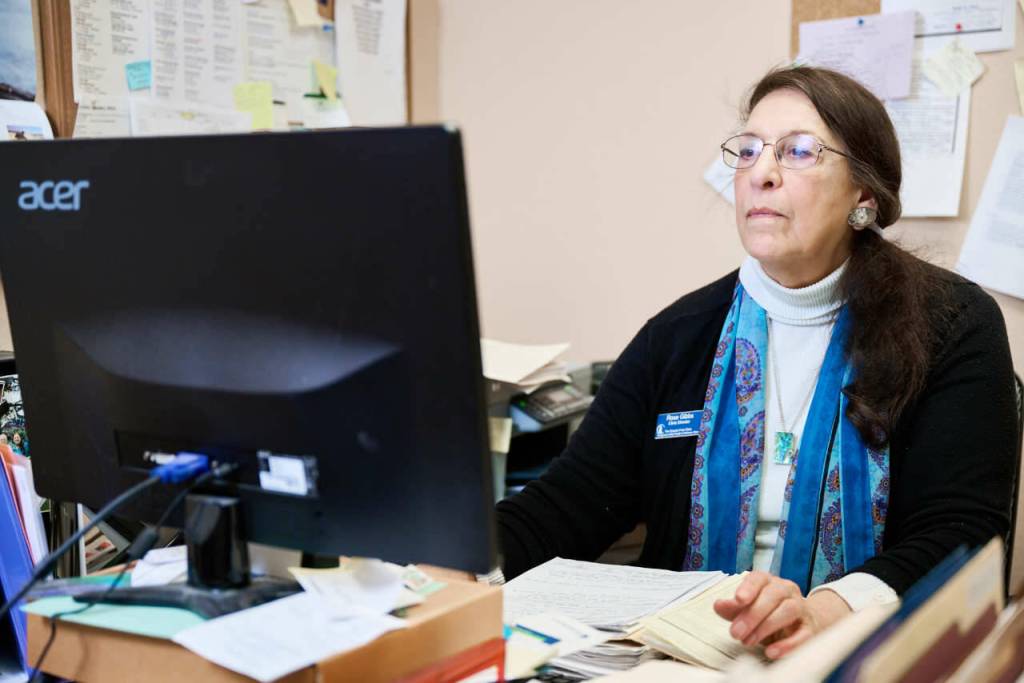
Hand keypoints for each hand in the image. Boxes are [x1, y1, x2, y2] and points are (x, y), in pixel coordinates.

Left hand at [712, 571, 851, 658]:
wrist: (800, 625)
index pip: (759, 578)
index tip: (738, 599)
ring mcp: (801, 607)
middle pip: (772, 595)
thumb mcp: (747, 610)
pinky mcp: (810, 627)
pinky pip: (803, 634)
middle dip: (752, 614)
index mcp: (768, 582)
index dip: (748, 587)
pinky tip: (771, 652)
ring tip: (748, 641)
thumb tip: (718, 605)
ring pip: (788, 610)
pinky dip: (787, 644)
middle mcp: (786, 590)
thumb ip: (733, 608)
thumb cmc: (768, 614)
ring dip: (766, 626)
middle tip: (736, 632)